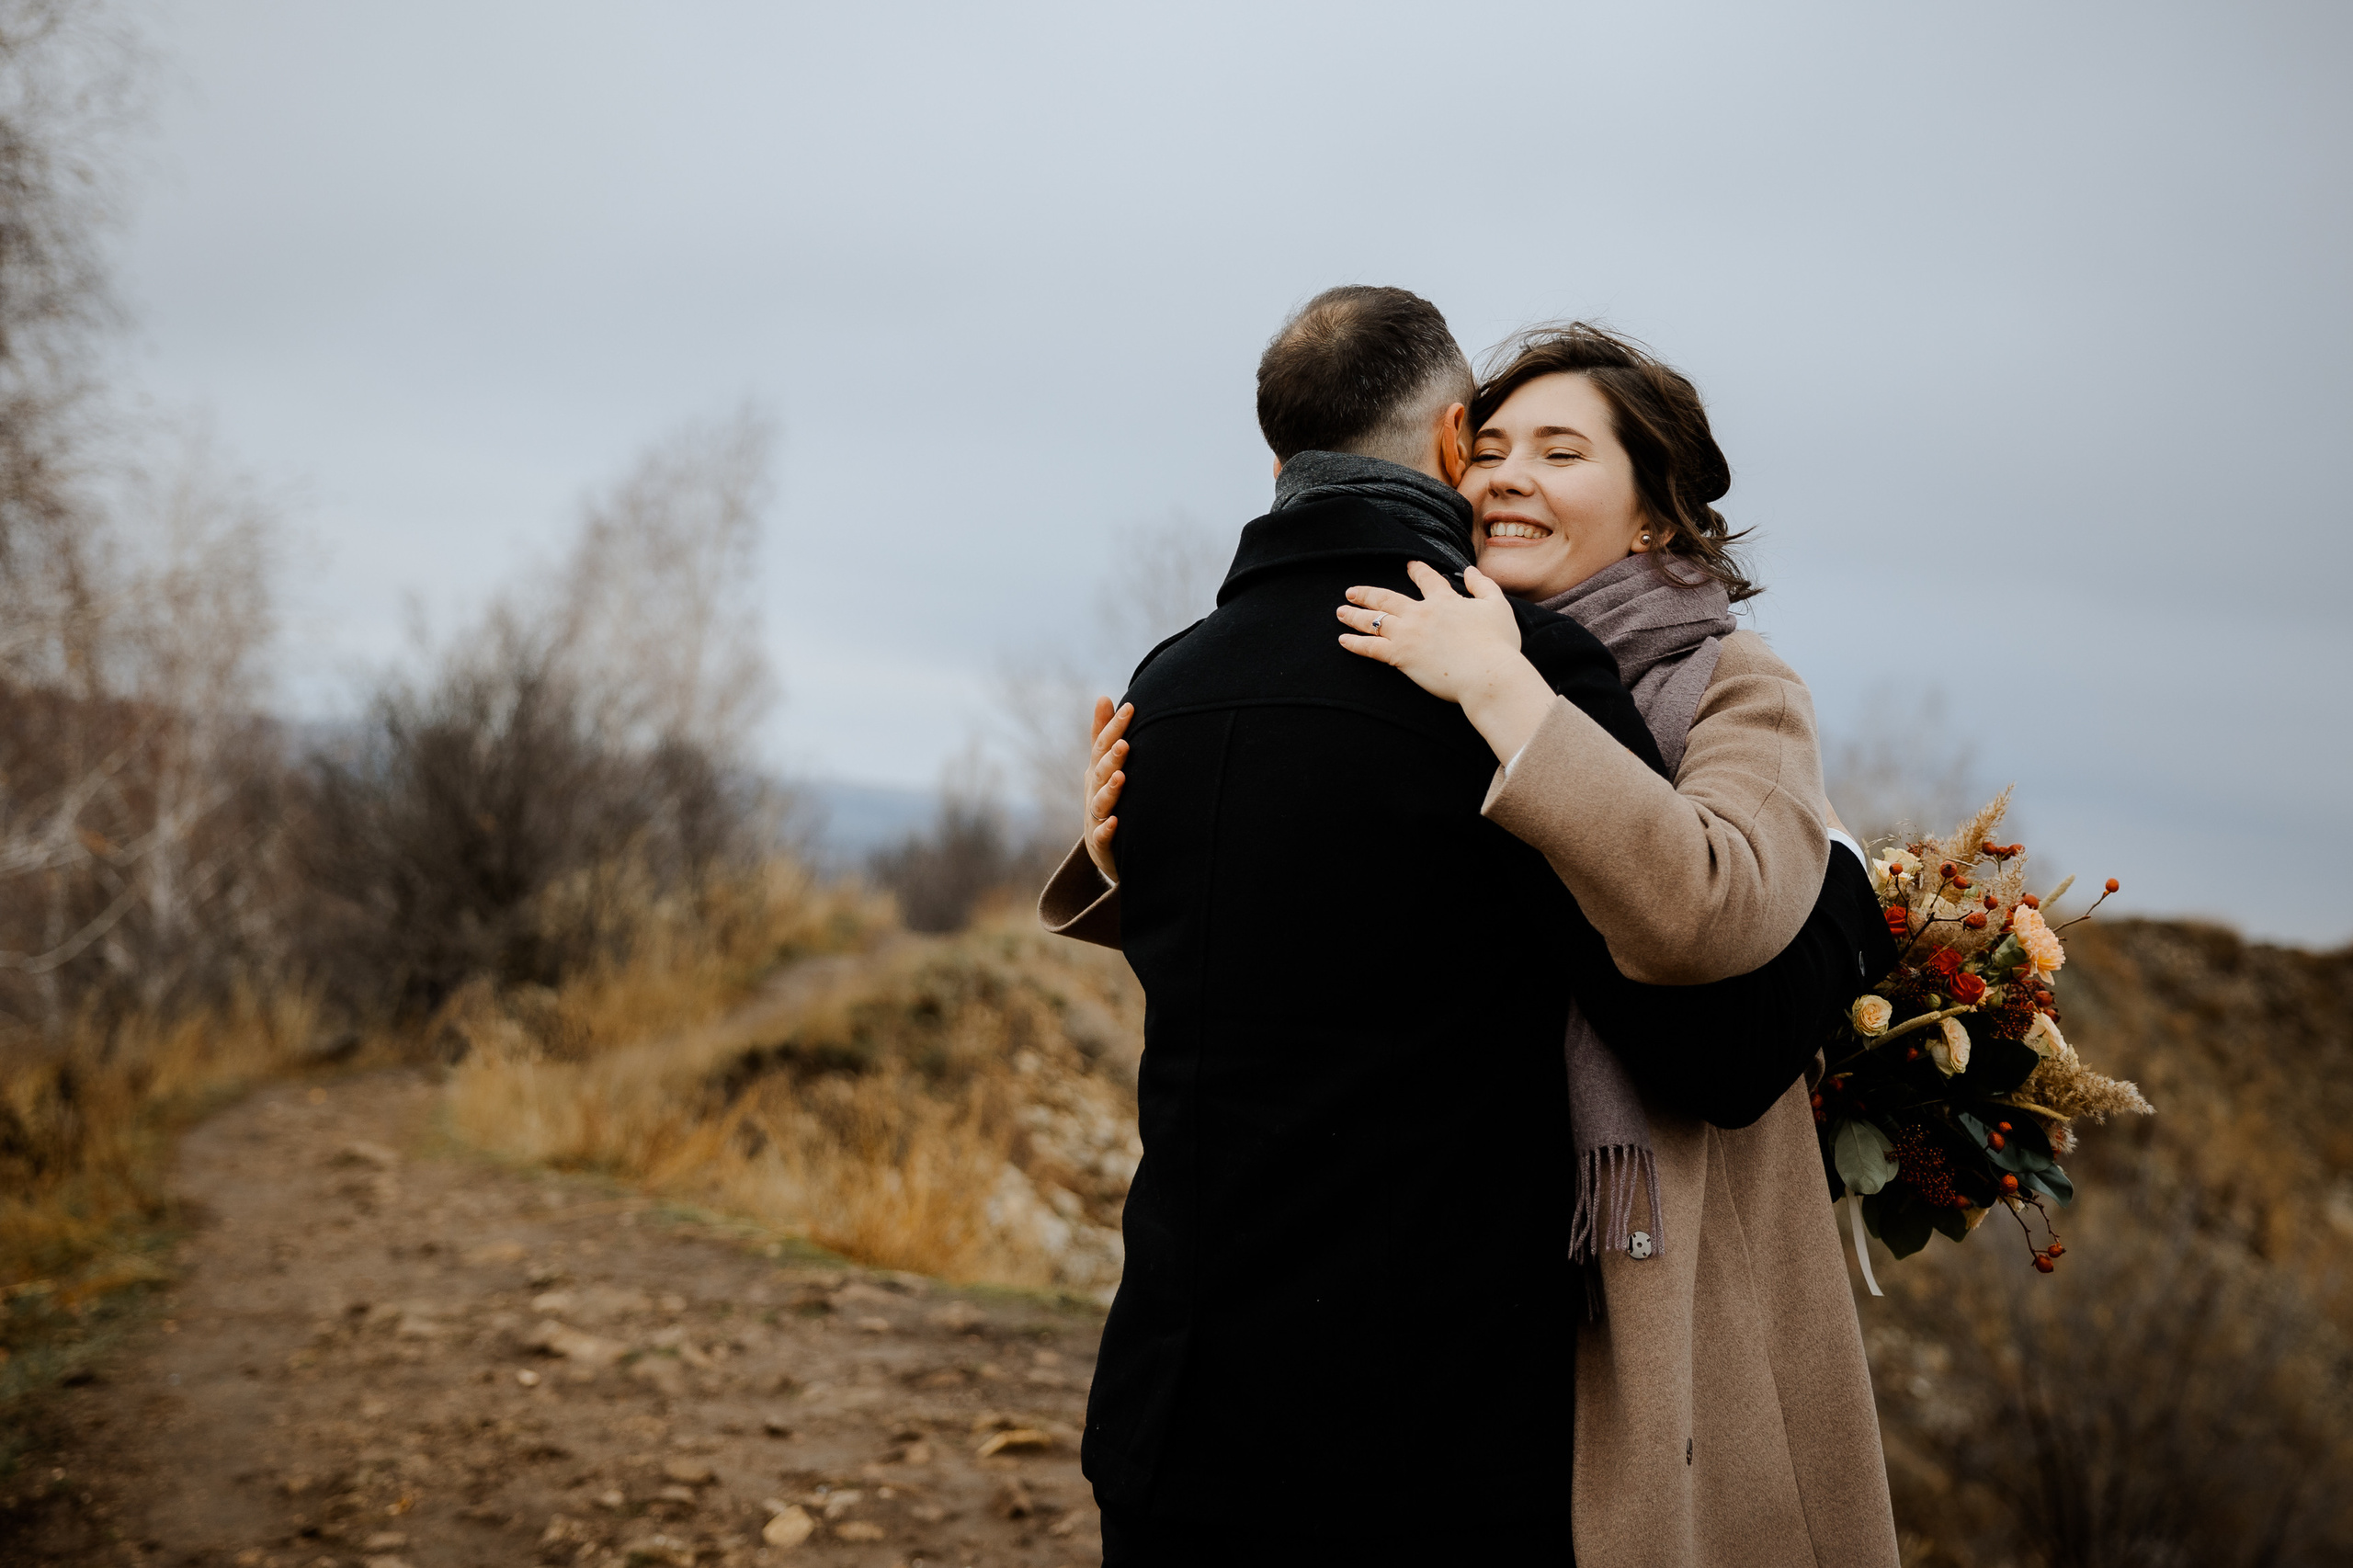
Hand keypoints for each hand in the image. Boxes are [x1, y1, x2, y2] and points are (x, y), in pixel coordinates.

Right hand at [1083, 696, 1131, 881]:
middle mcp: (1094, 791)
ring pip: (1101, 802)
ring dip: (1110, 790)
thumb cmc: (1105, 797)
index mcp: (1096, 771)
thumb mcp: (1102, 766)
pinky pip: (1102, 836)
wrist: (1101, 846)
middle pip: (1101, 772)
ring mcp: (1096, 817)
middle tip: (1124, 743)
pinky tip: (1116, 822)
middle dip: (1111, 758)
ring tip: (1121, 777)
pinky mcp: (1101, 843)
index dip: (1113, 727)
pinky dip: (1107, 830)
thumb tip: (1104, 697)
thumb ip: (1103, 733)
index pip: (1103, 745)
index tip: (1130, 707)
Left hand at [1334, 561, 1559, 764]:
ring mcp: (1408, 634)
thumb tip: (1469, 570)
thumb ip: (1483, 585)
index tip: (1409, 565)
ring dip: (1354, 615)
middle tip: (1352, 591)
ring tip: (1340, 611)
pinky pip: (1371, 648)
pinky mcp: (1400, 656)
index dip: (1417, 571)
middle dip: (1367, 593)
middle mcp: (1421, 613)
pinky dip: (1355, 644)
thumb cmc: (1498, 644)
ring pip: (1373, 620)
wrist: (1487, 674)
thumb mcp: (1498, 606)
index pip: (1428, 579)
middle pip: (1387, 598)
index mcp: (1444, 601)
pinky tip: (1342, 641)